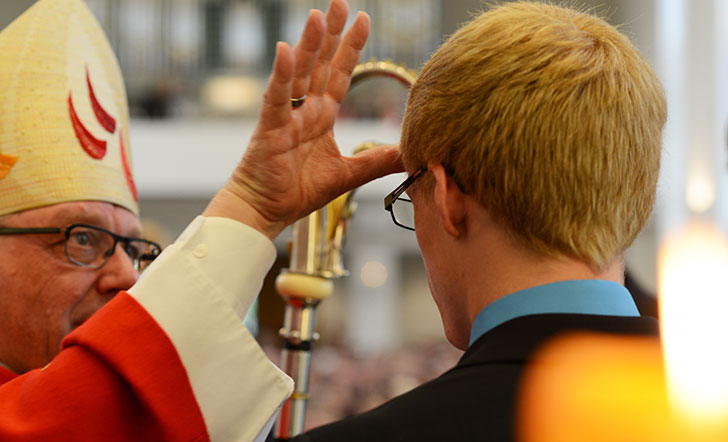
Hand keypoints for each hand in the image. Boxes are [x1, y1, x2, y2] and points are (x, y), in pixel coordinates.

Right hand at [204, 0, 402, 239]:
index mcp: (321, 117)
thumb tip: (409, 154)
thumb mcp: (348, 174)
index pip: (339, 74)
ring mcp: (286, 116)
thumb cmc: (297, 191)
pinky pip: (276, 97)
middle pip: (319, 63)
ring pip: (299, 73)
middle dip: (331, 33)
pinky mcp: (269, 129)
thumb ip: (376, 161)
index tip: (363, 20)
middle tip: (340, 2)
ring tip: (318, 15)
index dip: (350, 48)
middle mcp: (304, 110)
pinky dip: (280, 74)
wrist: (266, 211)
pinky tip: (285, 50)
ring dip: (308, 44)